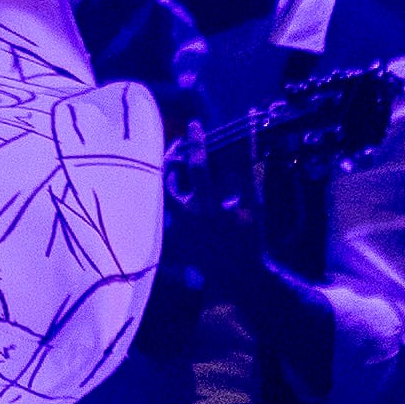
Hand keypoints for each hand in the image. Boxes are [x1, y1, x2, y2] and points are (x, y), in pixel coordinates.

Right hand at [163, 122, 268, 300]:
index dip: (169, 161)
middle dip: (189, 143)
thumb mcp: (178, 242)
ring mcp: (224, 208)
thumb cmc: (207, 259)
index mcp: (178, 219)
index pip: (165, 182)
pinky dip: (249, 145)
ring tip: (203, 126)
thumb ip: (167, 219)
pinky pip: (247, 171)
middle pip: (188, 168)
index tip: (174, 150)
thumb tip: (154, 193)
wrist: (242, 277)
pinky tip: (249, 126)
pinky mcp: (249, 207)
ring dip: (207, 142)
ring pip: (212, 167)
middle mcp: (198, 211)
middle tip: (193, 126)